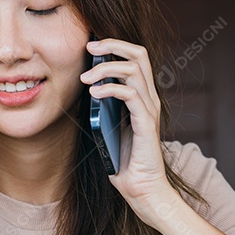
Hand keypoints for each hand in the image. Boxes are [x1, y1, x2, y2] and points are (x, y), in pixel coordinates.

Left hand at [80, 38, 182, 224]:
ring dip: (106, 68)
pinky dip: (110, 89)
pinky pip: (130, 95)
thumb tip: (85, 88)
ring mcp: (150, 110)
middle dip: (113, 44)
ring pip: (134, 70)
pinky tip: (94, 94)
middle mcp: (149, 99)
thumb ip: (103, 108)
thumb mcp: (108, 127)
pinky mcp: (146, 124)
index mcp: (142, 96)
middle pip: (140, 54)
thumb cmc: (124, 161)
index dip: (115, 45)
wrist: (142, 189)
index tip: (91, 45)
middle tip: (90, 46)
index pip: (136, 58)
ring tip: (86, 78)